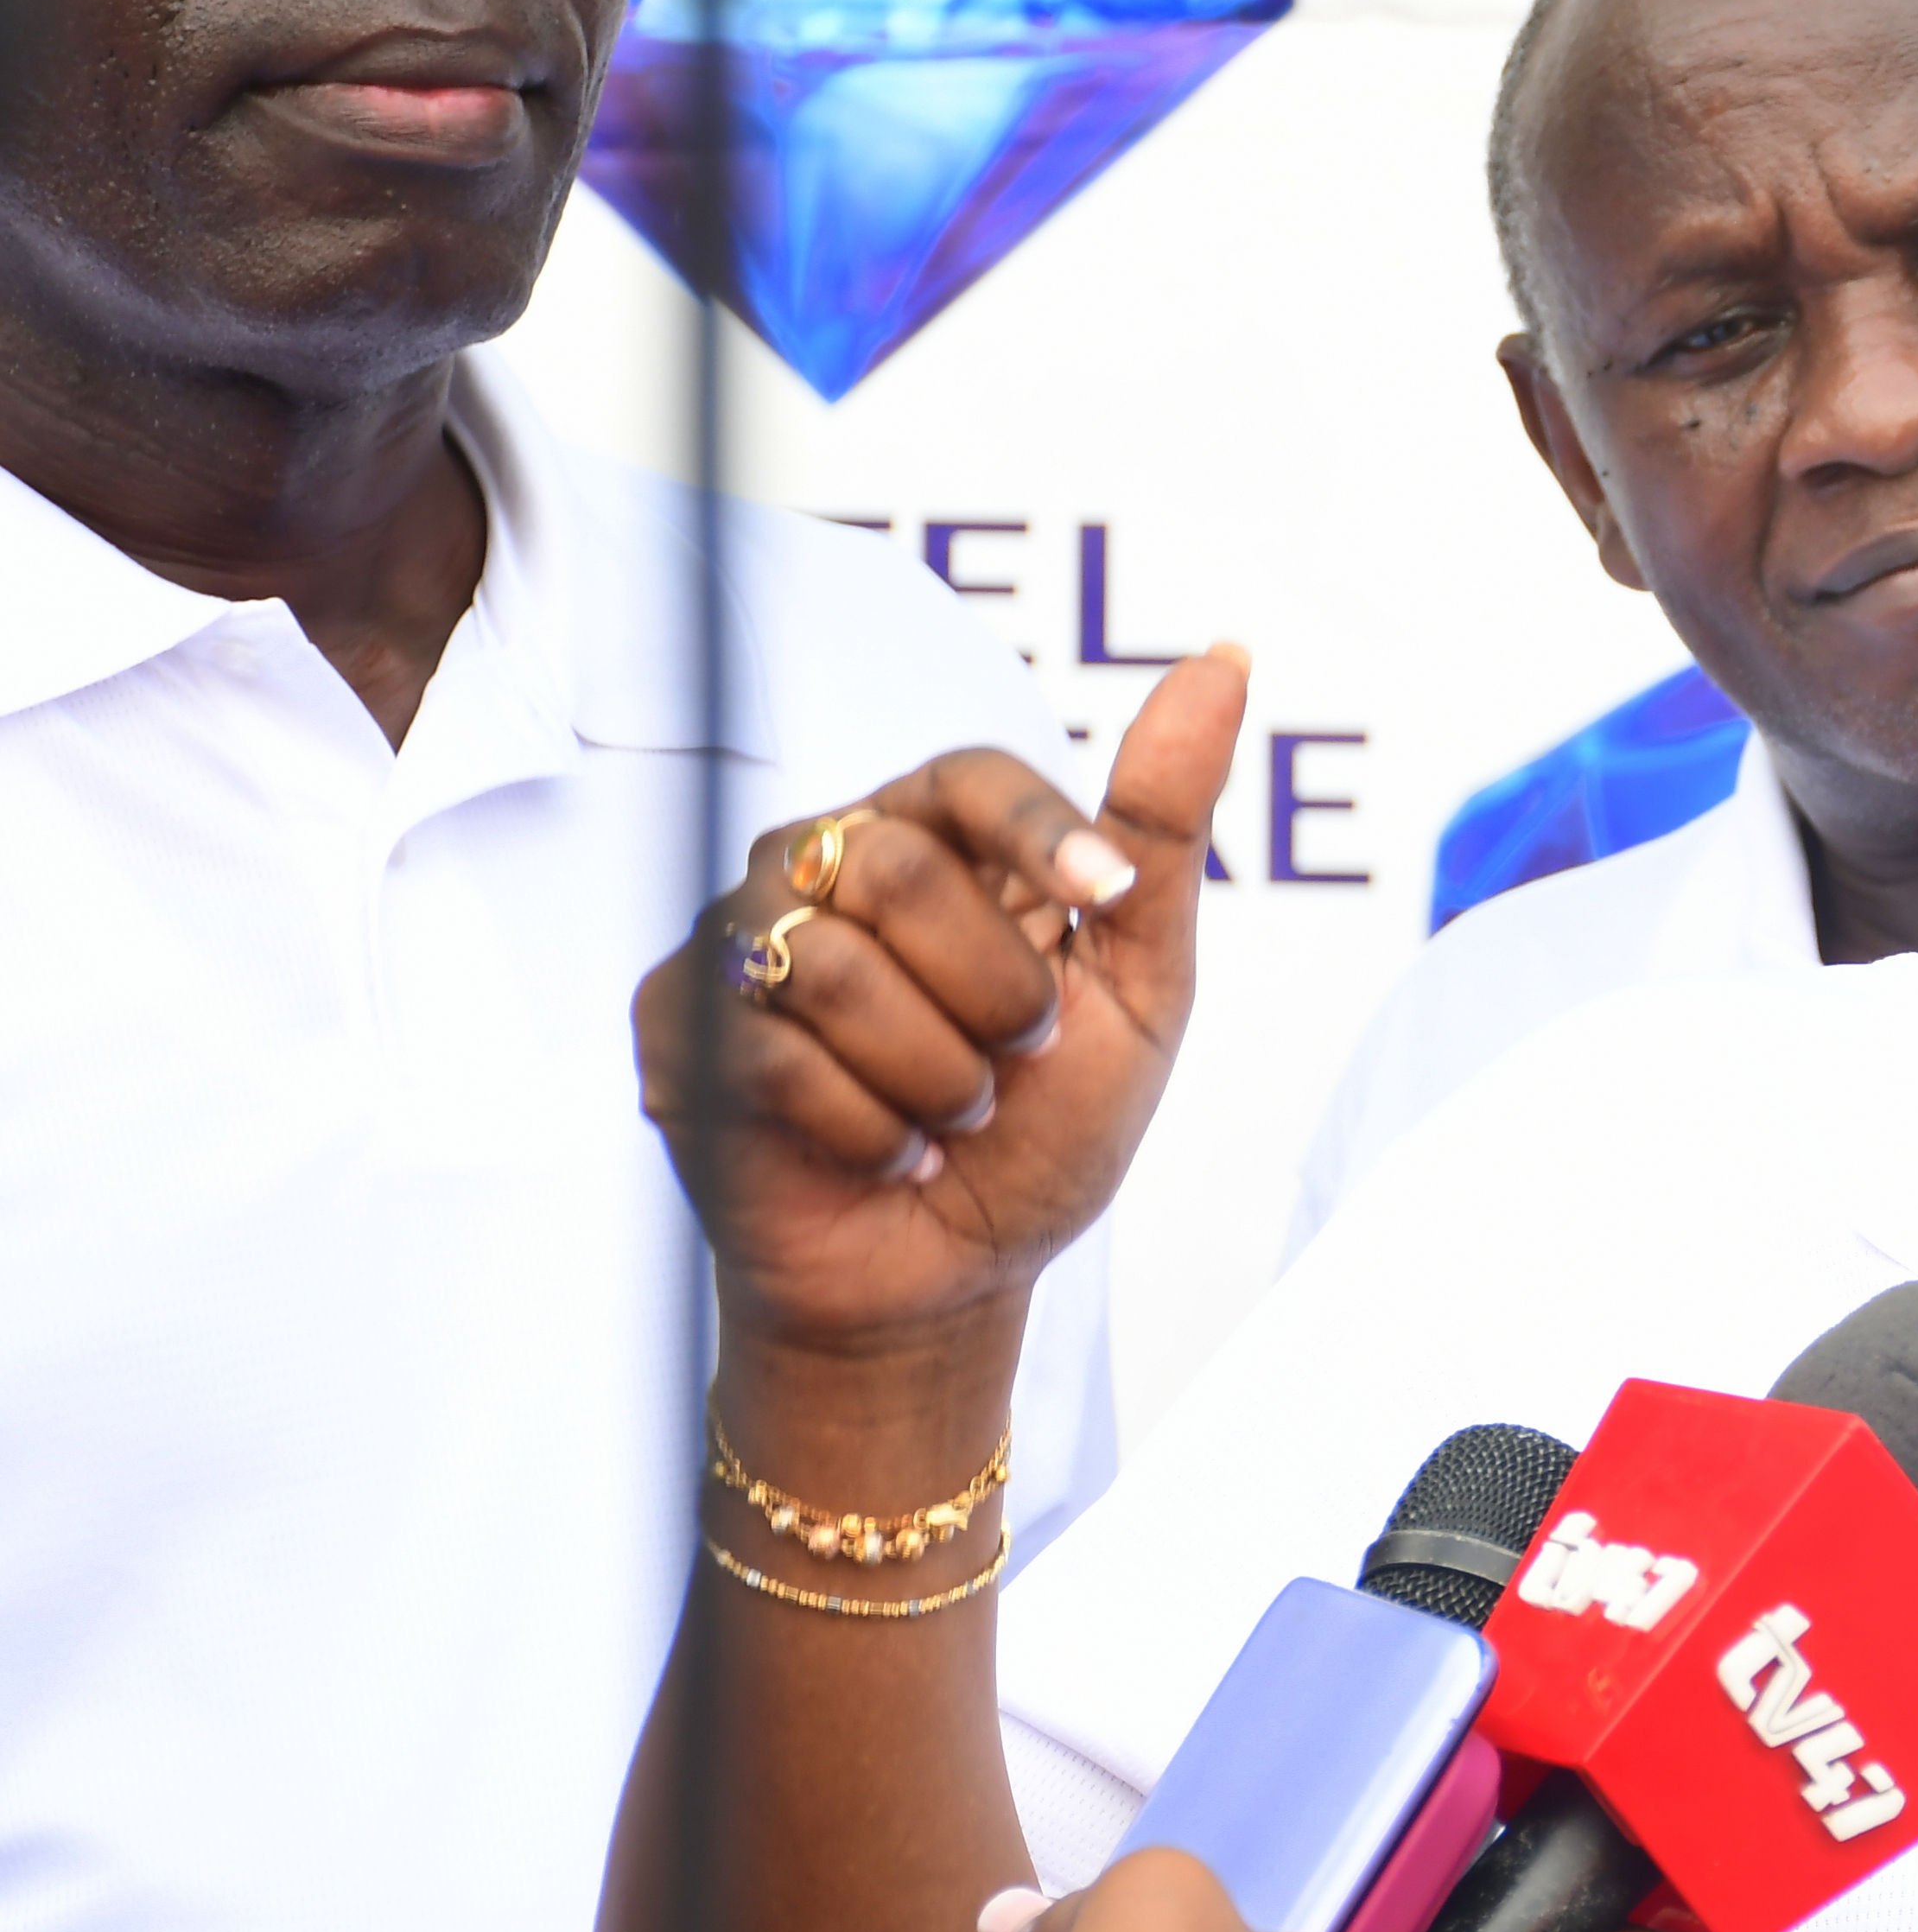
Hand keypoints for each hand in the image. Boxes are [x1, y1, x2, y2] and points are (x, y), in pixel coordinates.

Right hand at [635, 651, 1243, 1363]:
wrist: (954, 1273)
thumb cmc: (1045, 1122)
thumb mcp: (1139, 983)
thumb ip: (1161, 826)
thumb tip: (1224, 658)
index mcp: (932, 837)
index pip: (972, 777)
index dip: (1046, 836)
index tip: (1112, 902)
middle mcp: (822, 864)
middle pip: (902, 873)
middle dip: (996, 997)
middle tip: (1015, 1060)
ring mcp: (738, 942)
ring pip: (835, 970)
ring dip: (937, 1076)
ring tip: (953, 1114)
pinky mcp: (679, 1032)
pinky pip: (774, 1059)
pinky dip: (872, 1130)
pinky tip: (892, 1154)